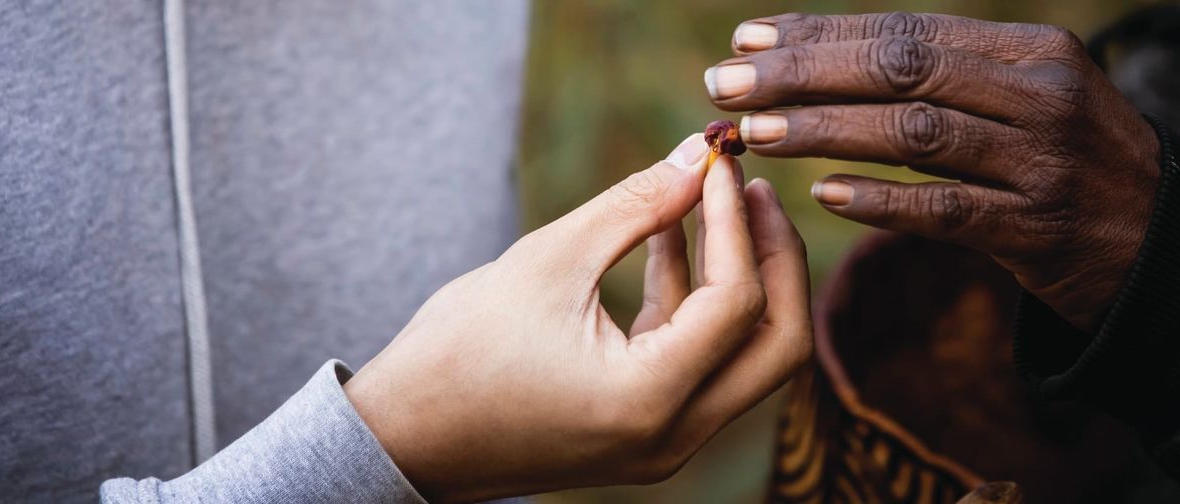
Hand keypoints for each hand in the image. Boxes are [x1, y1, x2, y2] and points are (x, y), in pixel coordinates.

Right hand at [343, 136, 811, 501]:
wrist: (403, 435)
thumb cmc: (460, 351)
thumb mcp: (549, 260)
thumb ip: (635, 205)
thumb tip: (700, 154)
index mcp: (650, 399)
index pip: (737, 301)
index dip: (736, 223)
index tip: (717, 164)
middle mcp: (673, 436)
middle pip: (776, 345)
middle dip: (775, 259)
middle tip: (751, 189)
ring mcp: (663, 443)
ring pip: (744, 357)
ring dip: (738, 277)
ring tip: (712, 197)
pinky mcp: (644, 431)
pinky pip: (698, 363)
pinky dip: (694, 303)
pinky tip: (668, 238)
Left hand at [707, 12, 1160, 329]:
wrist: (1168, 247)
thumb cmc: (1068, 161)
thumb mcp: (1026, 95)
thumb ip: (944, 75)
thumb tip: (822, 56)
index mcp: (1032, 50)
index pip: (907, 31)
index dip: (821, 34)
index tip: (746, 39)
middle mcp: (1041, 96)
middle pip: (902, 71)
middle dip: (804, 74)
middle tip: (726, 83)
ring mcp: (1041, 165)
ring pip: (915, 136)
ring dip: (825, 131)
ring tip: (754, 130)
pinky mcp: (1037, 232)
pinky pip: (946, 212)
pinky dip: (882, 201)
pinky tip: (824, 195)